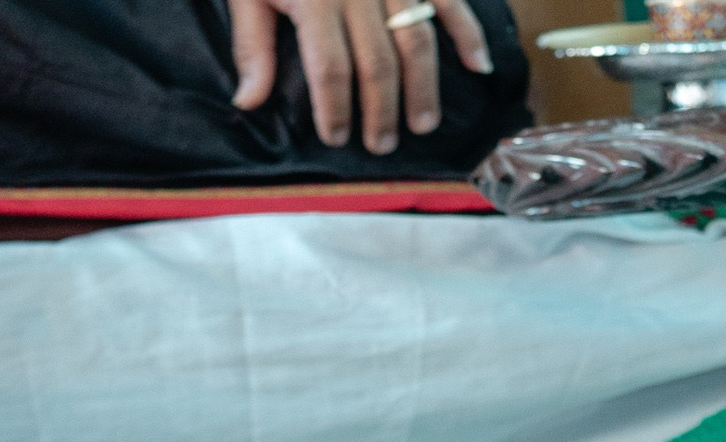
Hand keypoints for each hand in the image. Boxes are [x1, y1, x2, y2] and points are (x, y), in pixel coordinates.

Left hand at [229, 0, 493, 153]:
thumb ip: (252, 46)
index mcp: (314, 0)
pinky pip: (449, 1)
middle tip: (382, 144)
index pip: (330, 67)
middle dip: (382, 110)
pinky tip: (477, 65)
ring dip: (423, 87)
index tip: (337, 138)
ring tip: (423, 124)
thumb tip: (247, 104)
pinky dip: (467, 32)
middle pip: (377, 62)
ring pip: (416, 40)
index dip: (335, 108)